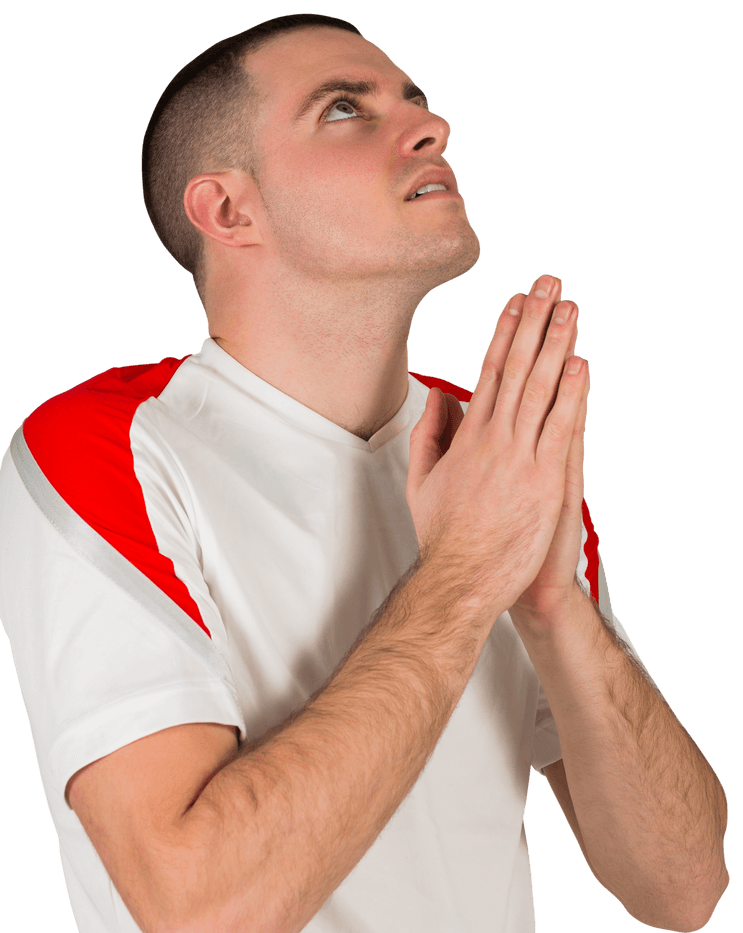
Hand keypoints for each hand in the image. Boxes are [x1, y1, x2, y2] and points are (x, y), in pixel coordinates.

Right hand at [406, 275, 588, 621]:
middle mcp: (495, 439)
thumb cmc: (442, 537)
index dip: (504, 333)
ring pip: (541, 389)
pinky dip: (571, 394)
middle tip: (549, 285)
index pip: (489, 372)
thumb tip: (437, 397)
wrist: (460, 578)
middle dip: (534, 322)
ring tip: (569, 308)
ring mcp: (521, 458)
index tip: (516, 302)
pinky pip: (560, 427)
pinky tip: (580, 363)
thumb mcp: (421, 481)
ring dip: (557, 344)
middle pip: (518, 367)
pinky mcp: (544, 480)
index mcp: (467, 438)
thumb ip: (429, 436)